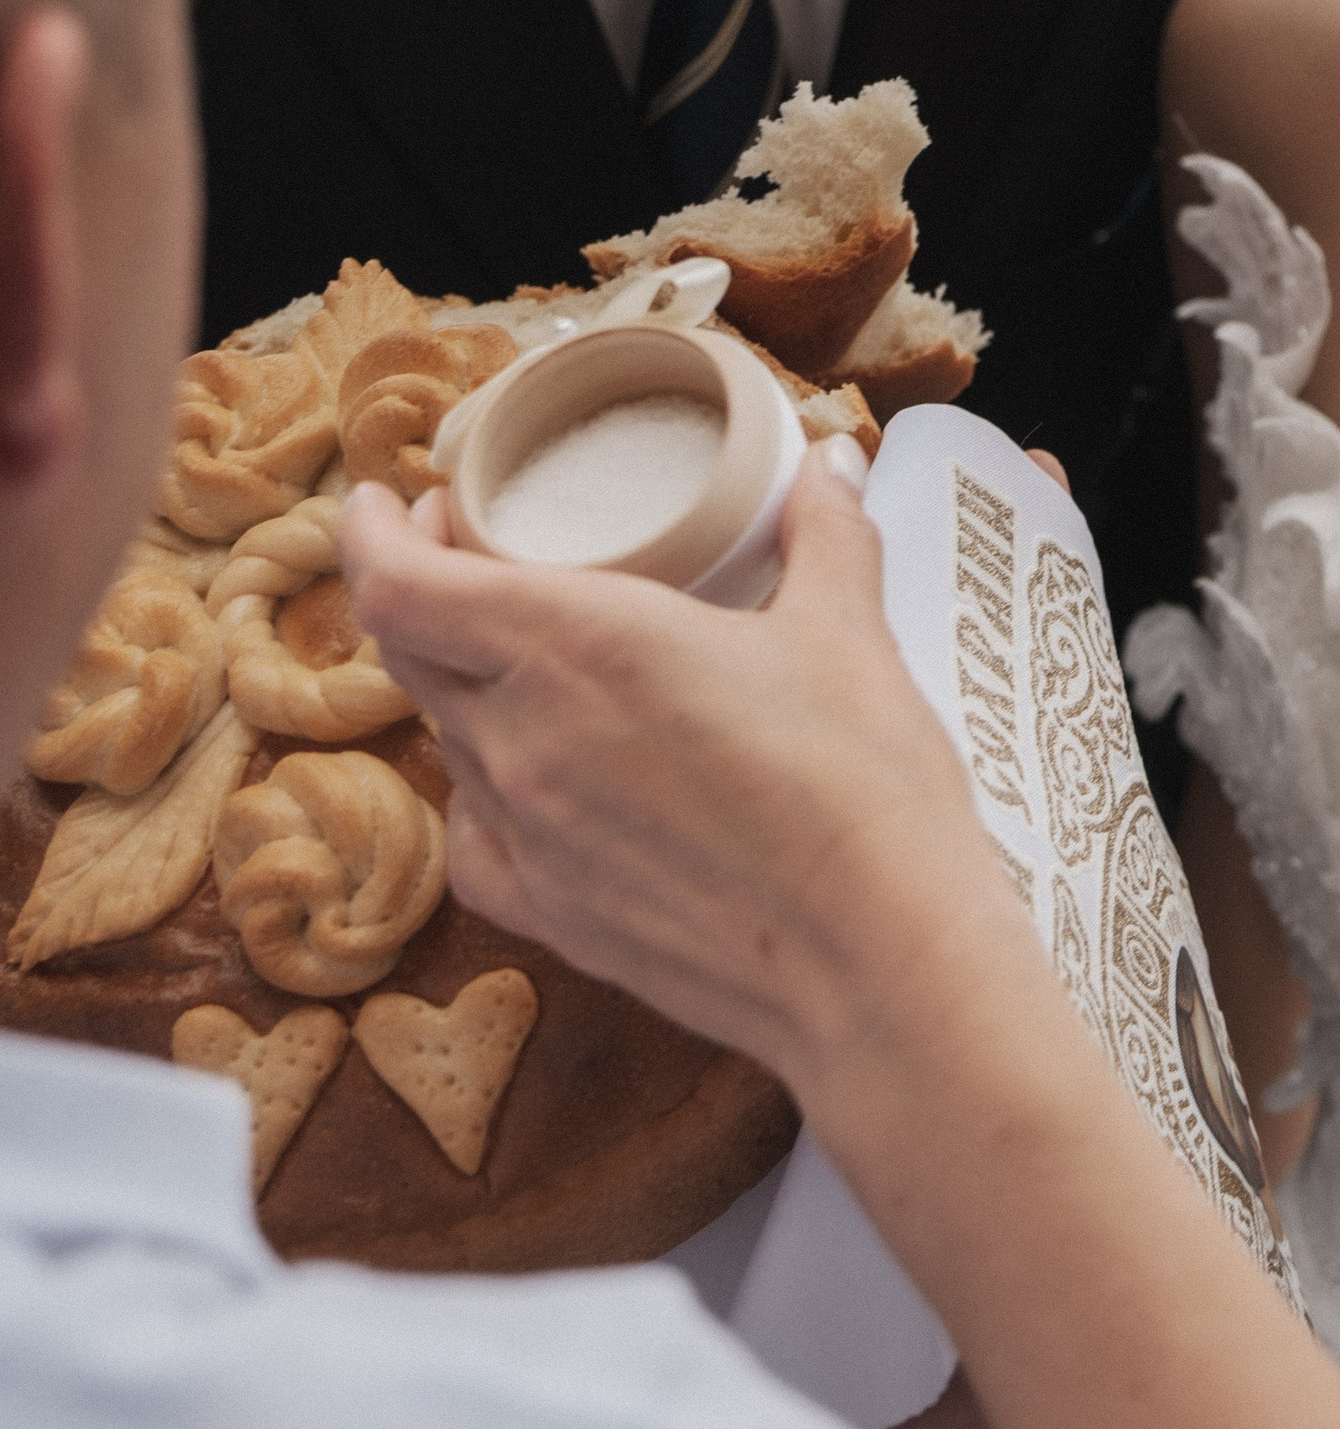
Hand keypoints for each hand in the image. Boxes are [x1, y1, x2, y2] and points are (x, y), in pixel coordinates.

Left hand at [338, 450, 1031, 1095]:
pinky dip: (482, 793)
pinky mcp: (553, 916)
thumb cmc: (860, 789)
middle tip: (469, 549)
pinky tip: (530, 779)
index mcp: (578, 645)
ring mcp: (529, 836)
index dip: (372, 536)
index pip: (401, 587)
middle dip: (421, 589)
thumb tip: (828, 466)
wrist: (877, 962)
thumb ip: (825, 533)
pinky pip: (473, 838)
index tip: (386, 503)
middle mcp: (524, 739)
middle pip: (413, 652)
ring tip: (526, 653)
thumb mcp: (849, 630)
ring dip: (465, 682)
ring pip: (448, 738)